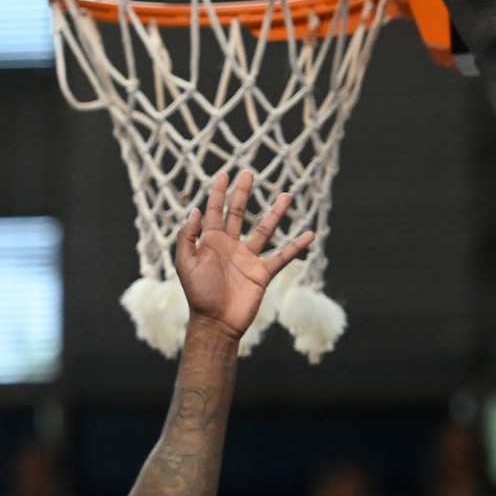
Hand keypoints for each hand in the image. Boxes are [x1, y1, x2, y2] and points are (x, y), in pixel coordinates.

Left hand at [176, 171, 313, 339]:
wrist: (216, 322)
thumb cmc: (198, 294)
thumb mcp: (186, 263)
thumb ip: (188, 237)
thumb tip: (194, 209)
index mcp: (209, 242)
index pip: (214, 211)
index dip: (217, 193)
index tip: (224, 174)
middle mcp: (229, 246)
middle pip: (238, 213)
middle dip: (242, 194)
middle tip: (248, 172)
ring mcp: (247, 258)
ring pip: (264, 230)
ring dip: (275, 213)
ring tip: (286, 195)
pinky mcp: (262, 273)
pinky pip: (282, 256)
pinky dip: (296, 246)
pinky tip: (309, 234)